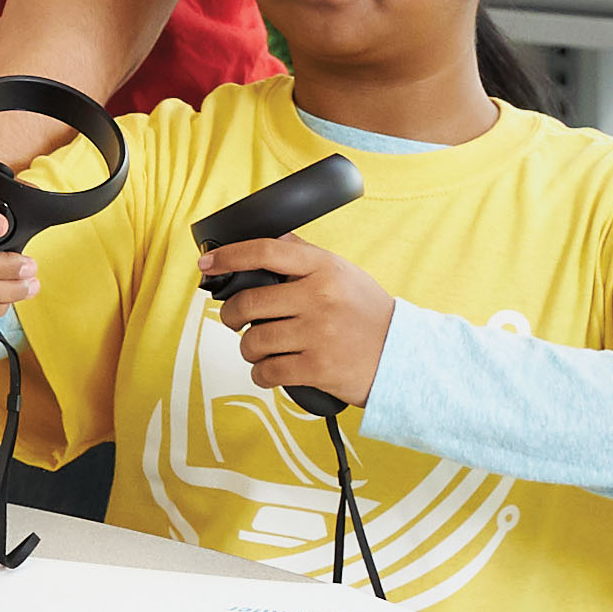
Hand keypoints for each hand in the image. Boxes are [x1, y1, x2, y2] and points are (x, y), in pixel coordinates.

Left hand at [203, 232, 395, 410]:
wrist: (405, 356)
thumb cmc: (367, 313)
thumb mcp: (343, 273)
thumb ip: (304, 257)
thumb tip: (265, 238)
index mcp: (324, 268)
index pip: (265, 251)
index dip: (229, 256)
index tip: (207, 264)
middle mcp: (320, 297)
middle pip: (248, 302)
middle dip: (232, 316)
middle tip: (236, 321)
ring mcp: (318, 334)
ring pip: (253, 341)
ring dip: (249, 349)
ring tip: (262, 349)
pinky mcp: (318, 368)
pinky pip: (267, 372)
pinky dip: (261, 373)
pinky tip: (270, 370)